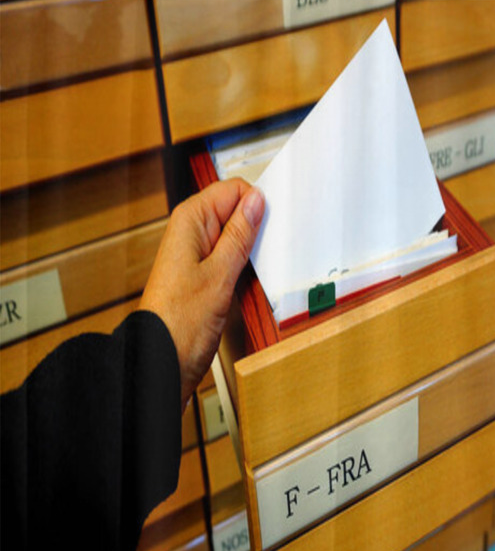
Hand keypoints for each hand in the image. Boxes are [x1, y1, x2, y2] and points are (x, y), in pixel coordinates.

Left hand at [140, 179, 264, 408]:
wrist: (164, 360)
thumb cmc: (178, 322)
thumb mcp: (220, 274)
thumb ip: (240, 234)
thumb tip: (256, 201)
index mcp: (190, 221)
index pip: (233, 190)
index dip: (257, 203)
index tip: (273, 222)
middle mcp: (193, 234)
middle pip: (237, 213)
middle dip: (257, 229)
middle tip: (265, 252)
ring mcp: (200, 256)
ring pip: (238, 239)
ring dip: (253, 253)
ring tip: (254, 273)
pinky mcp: (207, 276)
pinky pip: (234, 261)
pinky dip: (247, 269)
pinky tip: (250, 284)